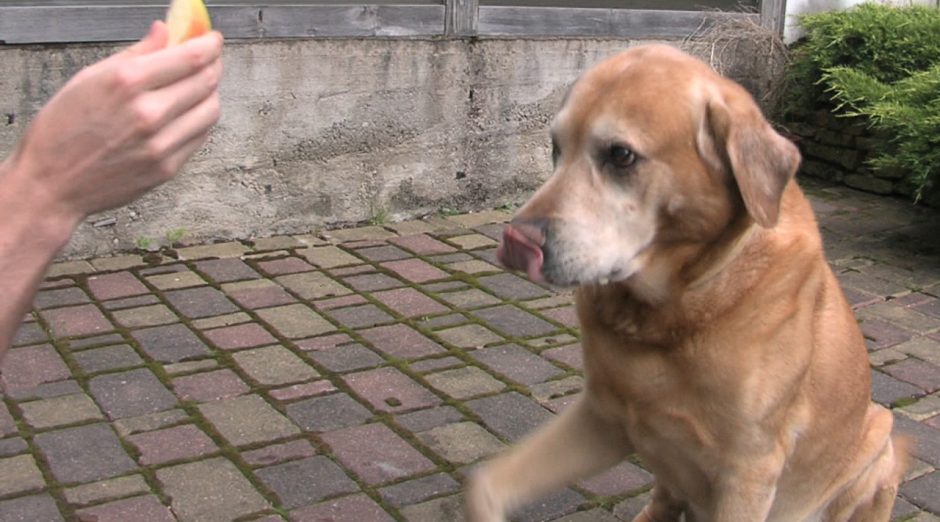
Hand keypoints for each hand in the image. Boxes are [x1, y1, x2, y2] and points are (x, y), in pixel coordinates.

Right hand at [3, 21, 222, 230]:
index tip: (213, 39)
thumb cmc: (62, 129)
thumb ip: (135, 54)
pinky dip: (200, 119)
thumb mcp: (89, 78)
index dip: (210, 45)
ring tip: (199, 86)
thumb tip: (165, 30)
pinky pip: (200, 136)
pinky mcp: (167, 168)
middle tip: (210, 59)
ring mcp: (161, 144)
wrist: (52, 183)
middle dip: (213, 65)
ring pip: (210, 110)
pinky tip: (188, 112)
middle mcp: (148, 113)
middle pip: (207, 82)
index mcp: (127, 83)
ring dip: (210, 93)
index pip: (191, 57)